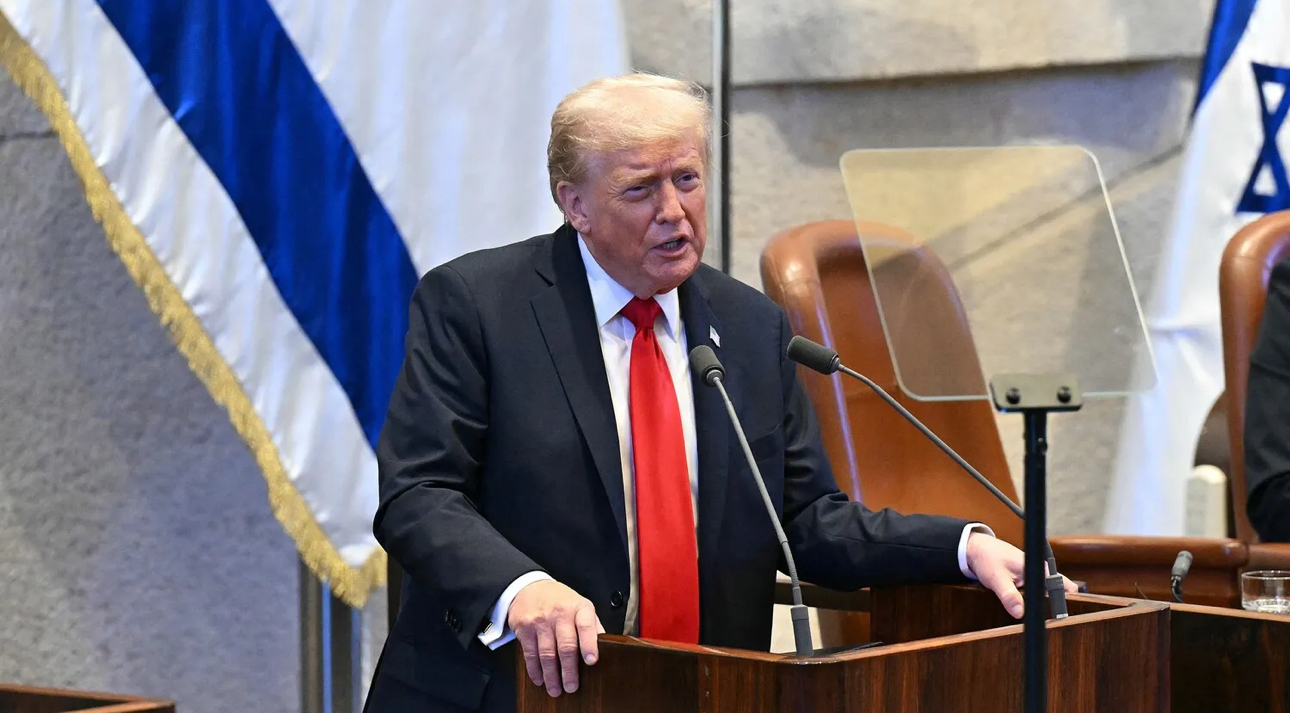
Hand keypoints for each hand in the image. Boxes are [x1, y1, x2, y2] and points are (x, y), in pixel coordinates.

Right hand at [507, 579, 604, 696]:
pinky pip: (530, 654)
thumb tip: (606, 647)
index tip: (592, 661)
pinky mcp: (524, 628)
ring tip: (556, 689)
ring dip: (551, 675)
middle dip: (569, 670)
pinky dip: (535, 670)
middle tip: (572, 687)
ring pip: (547, 653)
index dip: (589, 644)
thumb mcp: (580, 606)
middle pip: (566, 645)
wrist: (529, 587)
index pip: (586, 625)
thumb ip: (592, 626)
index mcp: (579, 607)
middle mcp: (559, 613)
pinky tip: (540, 679)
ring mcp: (540, 620)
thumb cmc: (560, 601)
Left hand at [965, 532, 1076, 618]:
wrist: (978, 549)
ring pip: (1048, 594)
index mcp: (1038, 568)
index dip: (1065, 603)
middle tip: (1049, 621)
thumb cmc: (987, 558)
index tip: (1061, 618)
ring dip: (1045, 605)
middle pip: (1060, 592)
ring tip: (1038, 617)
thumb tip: (1020, 613)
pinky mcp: (1029, 580)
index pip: (1063, 587)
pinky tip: (1026, 608)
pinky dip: (1035, 601)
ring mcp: (1036, 576)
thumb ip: (1008, 596)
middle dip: (1056, 607)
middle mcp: (1041, 571)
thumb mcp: (996, 578)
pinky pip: (1038, 593)